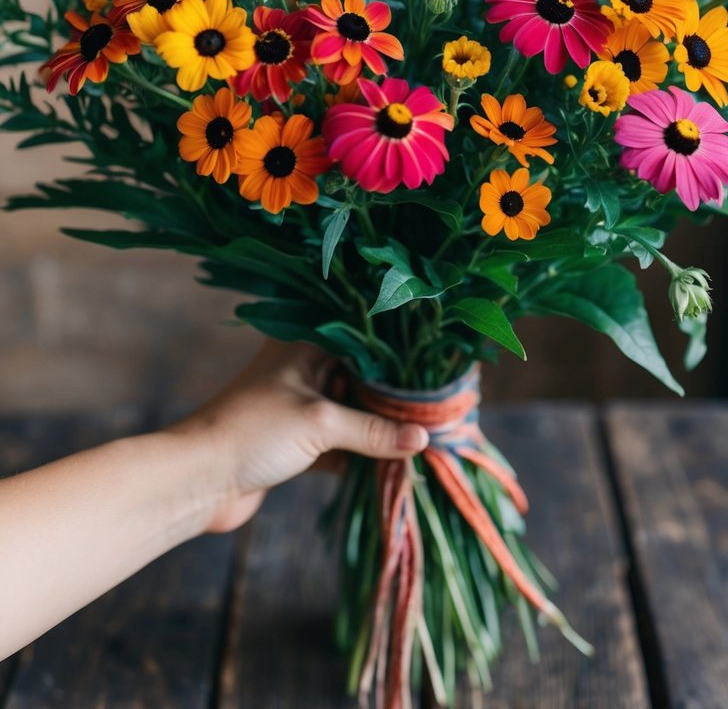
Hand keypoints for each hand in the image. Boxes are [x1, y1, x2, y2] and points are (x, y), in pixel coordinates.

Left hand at [170, 341, 428, 532]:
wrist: (196, 481)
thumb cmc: (252, 431)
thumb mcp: (320, 422)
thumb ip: (374, 429)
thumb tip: (424, 437)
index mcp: (305, 344)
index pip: (363, 339)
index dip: (399, 355)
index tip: (437, 368)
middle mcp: (304, 369)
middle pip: (362, 377)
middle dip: (394, 396)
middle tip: (437, 407)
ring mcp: (299, 407)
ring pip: (352, 412)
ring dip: (379, 427)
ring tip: (423, 434)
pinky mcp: (295, 443)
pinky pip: (340, 443)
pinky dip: (361, 453)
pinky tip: (392, 463)